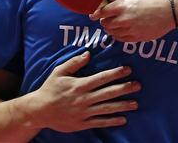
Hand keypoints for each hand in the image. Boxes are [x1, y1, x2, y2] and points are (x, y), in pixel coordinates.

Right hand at [23, 51, 140, 131]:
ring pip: (107, 108)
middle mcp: (84, 99)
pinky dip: (112, 121)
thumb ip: (74, 63)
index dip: (116, 73)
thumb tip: (88, 53)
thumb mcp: (59, 72)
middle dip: (125, 88)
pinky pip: (100, 122)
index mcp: (80, 85)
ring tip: (135, 103)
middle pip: (108, 93)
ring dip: (123, 105)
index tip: (128, 69)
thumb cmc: (49, 89)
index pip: (102, 78)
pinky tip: (123, 119)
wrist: (40, 110)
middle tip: (138, 85)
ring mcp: (84, 112)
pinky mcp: (83, 123)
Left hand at [90, 0, 175, 41]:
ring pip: (112, 33)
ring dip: (110, 29)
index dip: (96, 13)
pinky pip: (122, 39)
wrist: (172, 10)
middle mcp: (125, 19)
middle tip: (105, 19)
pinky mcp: (138, 38)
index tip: (92, 15)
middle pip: (105, 23)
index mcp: (123, 6)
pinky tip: (120, 32)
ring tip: (112, 25)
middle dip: (104, 21)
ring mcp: (131, 30)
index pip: (102, 12)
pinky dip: (118, 36)